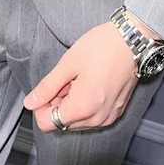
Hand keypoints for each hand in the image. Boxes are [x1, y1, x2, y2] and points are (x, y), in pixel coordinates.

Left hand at [23, 21, 138, 131]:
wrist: (133, 40)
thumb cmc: (103, 47)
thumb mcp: (68, 63)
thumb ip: (47, 86)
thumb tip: (31, 102)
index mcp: (83, 108)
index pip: (47, 124)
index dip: (42, 106)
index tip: (47, 89)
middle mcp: (97, 118)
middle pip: (62, 122)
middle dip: (58, 102)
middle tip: (67, 78)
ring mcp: (108, 116)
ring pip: (77, 120)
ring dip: (72, 102)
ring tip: (80, 78)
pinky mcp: (116, 111)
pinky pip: (92, 116)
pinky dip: (86, 103)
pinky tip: (90, 82)